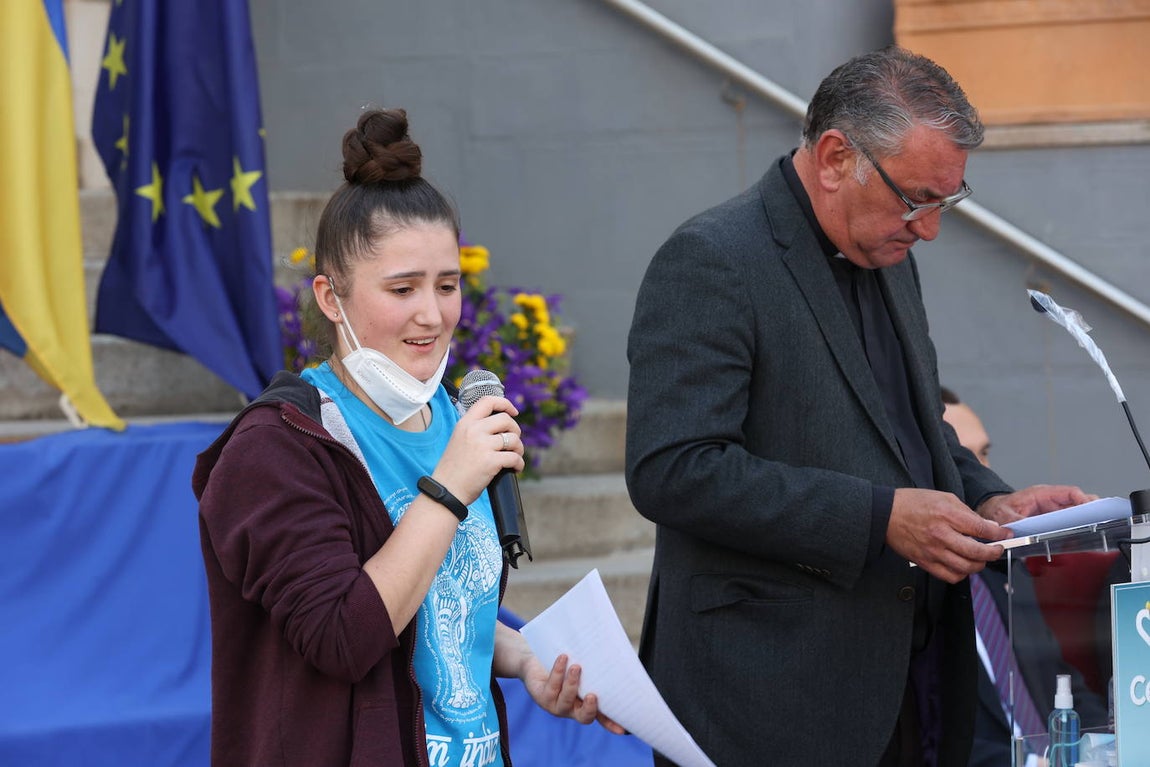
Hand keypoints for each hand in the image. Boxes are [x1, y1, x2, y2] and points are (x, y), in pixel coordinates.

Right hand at [432, 395, 523, 504]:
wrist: (446, 490)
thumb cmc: (453, 469)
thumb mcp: (459, 440)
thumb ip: (475, 430)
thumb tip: (501, 426)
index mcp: (465, 423)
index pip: (487, 401)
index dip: (505, 403)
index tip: (514, 412)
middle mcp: (473, 430)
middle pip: (506, 419)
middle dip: (515, 431)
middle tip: (512, 443)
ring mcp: (482, 445)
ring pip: (513, 439)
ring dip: (519, 449)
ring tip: (514, 456)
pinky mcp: (490, 461)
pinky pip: (515, 457)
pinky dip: (519, 464)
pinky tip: (515, 469)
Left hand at [521, 653, 626, 733]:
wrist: (535, 662)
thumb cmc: (565, 666)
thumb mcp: (582, 670)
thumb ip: (595, 673)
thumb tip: (618, 659)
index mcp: (585, 705)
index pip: (602, 717)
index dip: (612, 724)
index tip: (623, 729)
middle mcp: (572, 709)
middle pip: (583, 717)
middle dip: (589, 708)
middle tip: (593, 695)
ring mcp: (556, 706)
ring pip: (566, 699)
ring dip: (572, 684)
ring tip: (576, 667)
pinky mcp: (542, 697)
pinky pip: (552, 686)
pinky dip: (558, 672)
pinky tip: (563, 658)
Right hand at [886, 488, 1010, 582]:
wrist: (886, 514)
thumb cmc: (913, 503)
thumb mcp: (943, 497)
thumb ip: (966, 512)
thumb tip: (986, 527)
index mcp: (946, 515)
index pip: (980, 528)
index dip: (998, 534)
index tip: (1005, 534)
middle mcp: (940, 535)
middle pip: (977, 552)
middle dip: (993, 552)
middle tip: (997, 549)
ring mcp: (932, 551)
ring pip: (965, 568)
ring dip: (979, 565)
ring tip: (981, 558)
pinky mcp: (925, 562)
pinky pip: (950, 576)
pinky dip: (961, 574)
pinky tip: (963, 566)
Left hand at [976, 485, 1096, 524]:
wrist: (992, 513)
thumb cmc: (998, 509)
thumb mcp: (1004, 515)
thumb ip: (1015, 522)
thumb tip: (1024, 530)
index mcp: (1041, 494)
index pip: (1069, 493)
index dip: (1083, 500)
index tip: (1092, 510)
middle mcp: (1050, 502)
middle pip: (1077, 504)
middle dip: (1090, 512)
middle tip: (1099, 523)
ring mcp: (1052, 512)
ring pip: (1075, 515)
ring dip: (1083, 523)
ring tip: (1092, 534)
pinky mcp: (1051, 522)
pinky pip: (1067, 525)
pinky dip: (1074, 531)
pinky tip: (1078, 541)